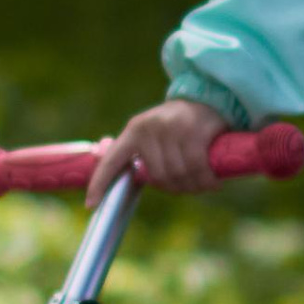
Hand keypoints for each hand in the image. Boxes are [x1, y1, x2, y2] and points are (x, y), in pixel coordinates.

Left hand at [84, 97, 230, 204]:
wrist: (208, 98)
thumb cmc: (179, 124)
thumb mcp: (153, 134)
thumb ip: (139, 153)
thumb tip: (116, 169)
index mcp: (133, 131)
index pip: (111, 161)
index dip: (99, 184)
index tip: (91, 206)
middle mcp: (148, 129)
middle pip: (157, 176)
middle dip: (175, 188)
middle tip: (188, 188)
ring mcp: (170, 129)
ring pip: (177, 174)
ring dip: (193, 186)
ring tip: (202, 185)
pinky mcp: (193, 132)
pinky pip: (197, 167)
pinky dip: (206, 180)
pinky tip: (213, 183)